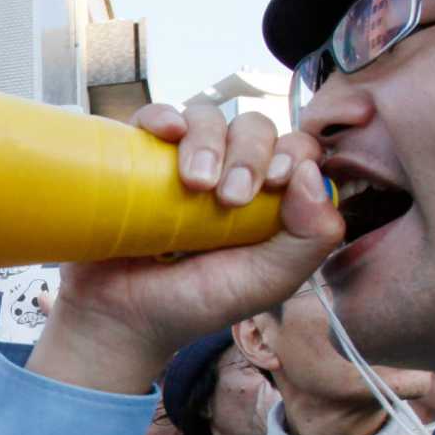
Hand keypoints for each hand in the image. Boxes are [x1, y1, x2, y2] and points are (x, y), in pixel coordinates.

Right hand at [30, 103, 341, 393]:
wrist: (123, 319)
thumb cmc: (196, 302)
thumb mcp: (268, 282)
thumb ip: (310, 239)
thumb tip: (311, 174)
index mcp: (268, 198)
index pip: (294, 150)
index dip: (291, 155)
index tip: (275, 183)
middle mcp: (228, 171)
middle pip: (254, 127)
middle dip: (250, 154)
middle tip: (229, 198)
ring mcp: (181, 161)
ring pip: (207, 117)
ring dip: (208, 141)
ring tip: (195, 184)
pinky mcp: (138, 157)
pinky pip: (153, 117)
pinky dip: (163, 116)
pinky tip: (167, 134)